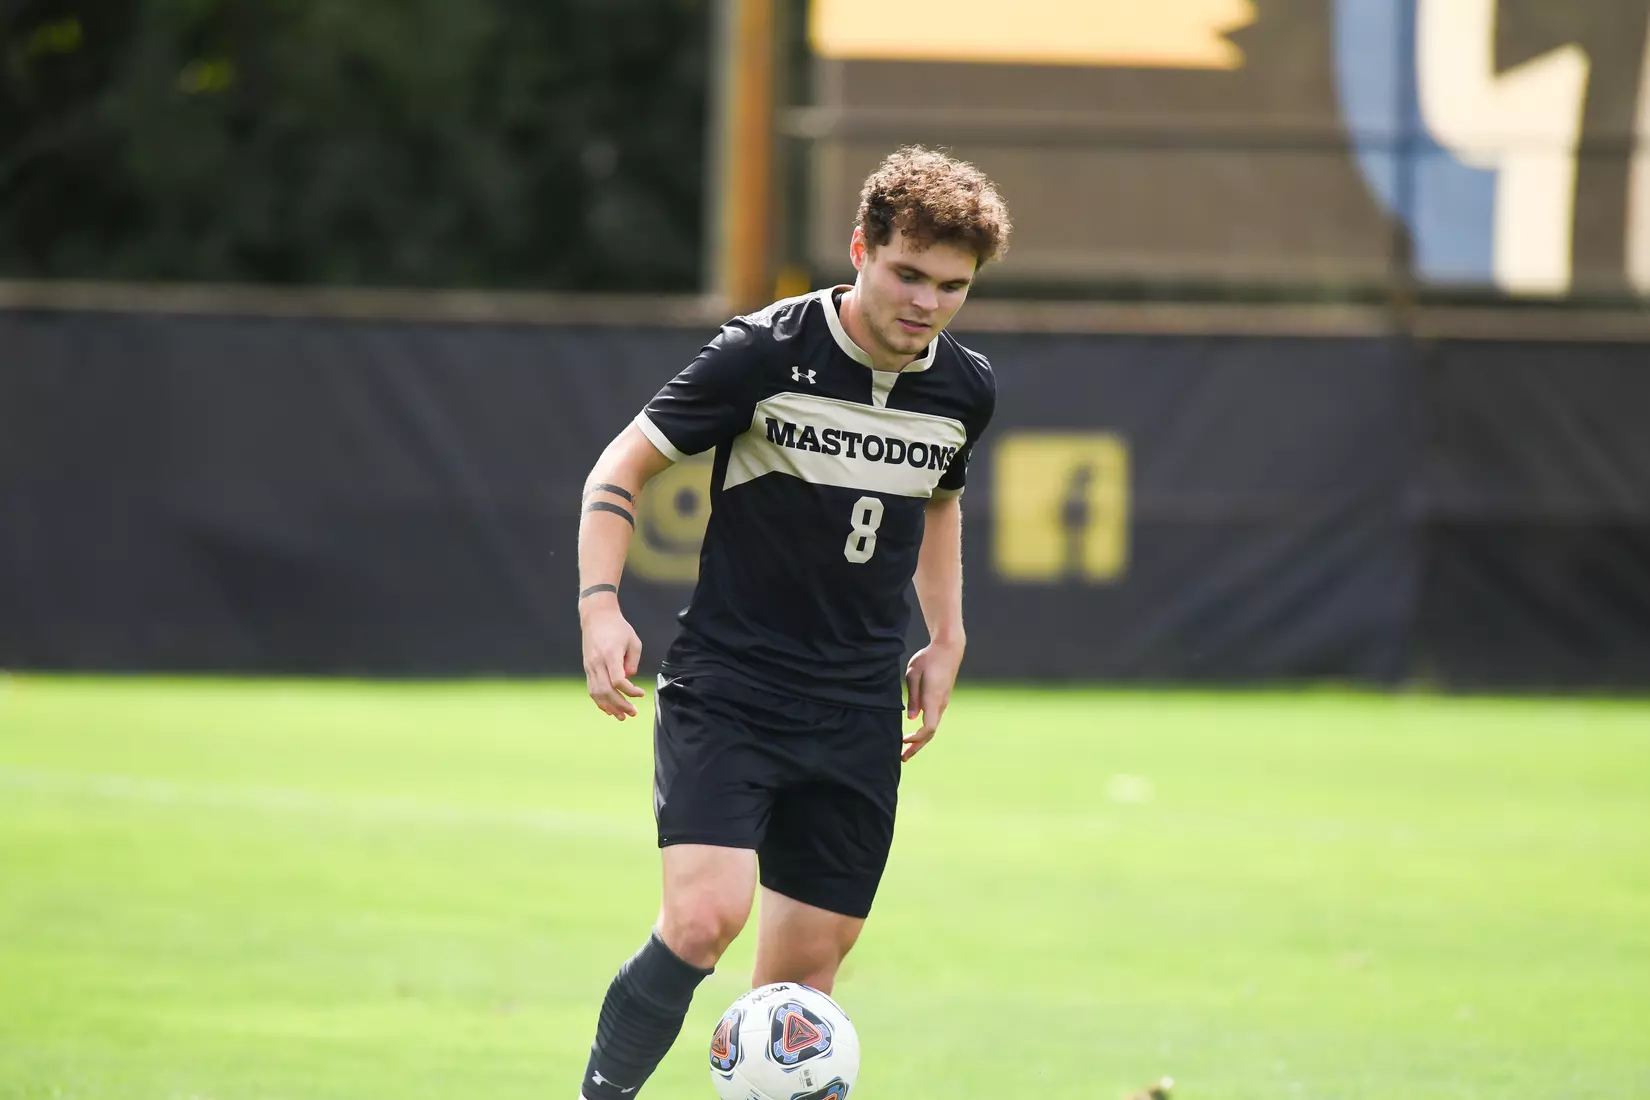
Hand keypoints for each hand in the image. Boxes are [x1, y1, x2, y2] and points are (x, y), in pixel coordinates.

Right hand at [580, 597, 645, 719]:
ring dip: (609, 707)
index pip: (618, 681)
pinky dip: (599, 701)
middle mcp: (597, 662)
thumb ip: (633, 661)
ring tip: (621, 717)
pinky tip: (608, 709)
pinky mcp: (587, 667)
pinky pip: (591, 688)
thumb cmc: (618, 627)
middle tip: (633, 713)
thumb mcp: (633, 641)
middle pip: (606, 691)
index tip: (641, 694)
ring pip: (596, 693)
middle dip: (620, 705)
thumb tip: (629, 678)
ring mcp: (590, 666)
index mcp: (610, 655)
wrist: (596, 616)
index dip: (630, 691)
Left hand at [902, 639, 963, 761]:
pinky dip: (923, 730)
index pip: (928, 729)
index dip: (916, 739)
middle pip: (930, 733)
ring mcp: (943, 702)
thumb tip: (911, 719)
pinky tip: (914, 733)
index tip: (903, 741)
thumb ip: (913, 697)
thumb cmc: (928, 658)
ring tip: (906, 750)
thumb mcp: (913, 674)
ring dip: (919, 740)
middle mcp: (941, 704)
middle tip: (902, 758)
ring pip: (932, 727)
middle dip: (916, 747)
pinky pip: (933, 719)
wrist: (949, 648)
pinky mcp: (941, 699)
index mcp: (934, 699)